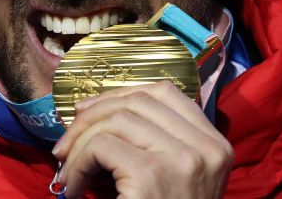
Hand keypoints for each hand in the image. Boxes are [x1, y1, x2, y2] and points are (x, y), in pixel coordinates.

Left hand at [52, 81, 233, 198]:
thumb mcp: (174, 179)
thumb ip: (155, 143)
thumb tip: (95, 108)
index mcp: (215, 145)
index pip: (165, 92)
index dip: (120, 94)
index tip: (90, 112)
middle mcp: (206, 148)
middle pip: (137, 100)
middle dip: (91, 115)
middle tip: (66, 144)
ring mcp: (184, 159)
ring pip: (115, 120)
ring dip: (79, 143)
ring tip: (68, 171)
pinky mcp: (153, 175)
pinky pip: (101, 147)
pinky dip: (77, 165)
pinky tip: (73, 190)